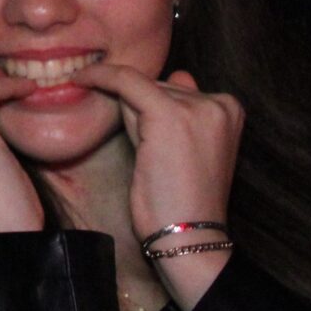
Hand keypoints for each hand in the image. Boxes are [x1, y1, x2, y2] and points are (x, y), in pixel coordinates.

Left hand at [73, 64, 241, 240]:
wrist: (188, 236)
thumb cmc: (182, 197)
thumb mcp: (190, 146)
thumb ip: (185, 108)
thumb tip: (179, 74)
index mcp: (230, 108)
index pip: (174, 87)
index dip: (144, 101)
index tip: (109, 82)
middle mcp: (220, 102)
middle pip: (157, 86)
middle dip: (141, 113)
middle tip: (154, 158)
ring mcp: (198, 107)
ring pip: (138, 89)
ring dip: (130, 117)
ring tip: (152, 158)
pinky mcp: (169, 114)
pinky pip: (124, 80)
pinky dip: (100, 77)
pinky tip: (80, 79)